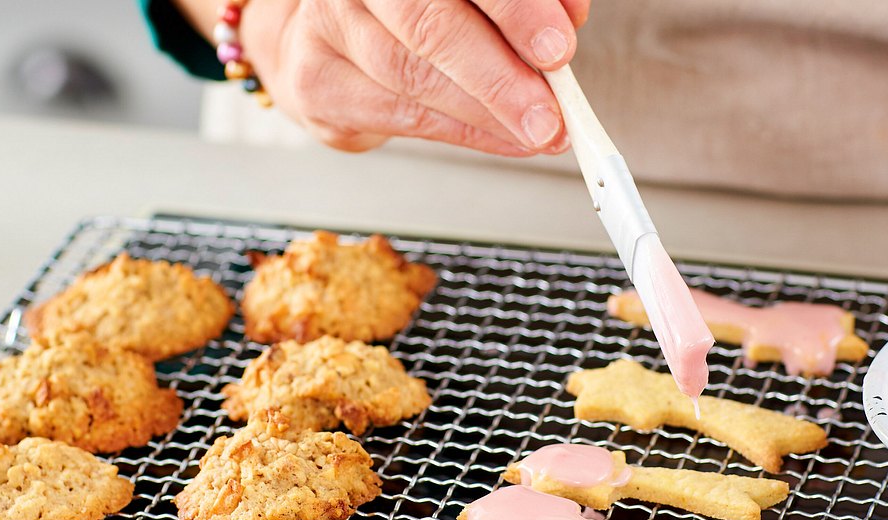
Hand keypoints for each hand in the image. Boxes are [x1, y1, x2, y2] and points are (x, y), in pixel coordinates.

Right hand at [236, 0, 588, 153]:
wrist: (329, 35)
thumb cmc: (412, 8)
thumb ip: (520, 1)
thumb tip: (569, 18)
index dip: (515, 10)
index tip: (558, 48)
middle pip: (429, 25)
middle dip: (499, 76)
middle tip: (547, 113)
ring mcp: (329, 26)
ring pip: (414, 77)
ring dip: (487, 114)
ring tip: (535, 132)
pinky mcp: (318, 82)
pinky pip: (401, 114)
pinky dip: (464, 132)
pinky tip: (502, 138)